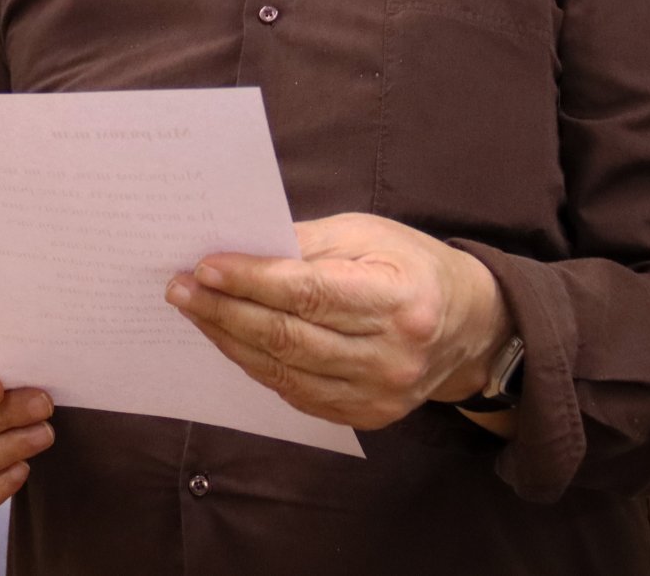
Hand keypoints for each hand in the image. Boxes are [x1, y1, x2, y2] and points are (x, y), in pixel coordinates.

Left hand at [163, 212, 512, 429]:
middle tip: (180, 288)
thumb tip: (240, 248)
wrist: (470, 325)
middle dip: (224, 310)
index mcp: (398, 300)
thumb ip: (306, 242)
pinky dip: (255, 365)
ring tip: (194, 310)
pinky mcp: (366, 416)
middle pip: (288, 336)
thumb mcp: (368, 234)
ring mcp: (380, 394)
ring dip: (229, 339)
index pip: (308, 292)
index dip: (250, 281)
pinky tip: (229, 338)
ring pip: (283, 371)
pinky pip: (294, 393)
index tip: (204, 266)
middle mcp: (391, 355)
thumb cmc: (411, 266)